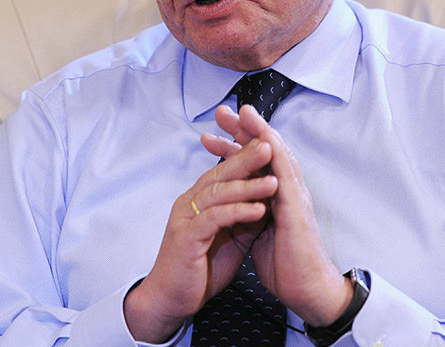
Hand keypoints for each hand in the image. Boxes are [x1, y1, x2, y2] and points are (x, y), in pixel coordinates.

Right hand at [123, 130, 277, 342]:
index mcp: (200, 199)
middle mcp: (190, 202)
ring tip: (273, 182)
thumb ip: (246, 216)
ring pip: (218, 192)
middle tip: (270, 146)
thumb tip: (270, 199)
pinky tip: (258, 209)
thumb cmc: (199, 269)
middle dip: (246, 158)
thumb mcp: (232, 238)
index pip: (225, 170)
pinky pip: (214, 218)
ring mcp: (186, 218)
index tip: (270, 143)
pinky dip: (238, 211)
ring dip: (248, 186)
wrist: (171, 300)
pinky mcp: (186, 237)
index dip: (245, 156)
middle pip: (220, 173)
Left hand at [203, 104, 353, 327]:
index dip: (233, 146)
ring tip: (242, 111)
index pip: (253, 163)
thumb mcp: (258, 233)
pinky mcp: (296, 206)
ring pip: (276, 153)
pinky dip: (275, 152)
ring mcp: (294, 195)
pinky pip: (285, 172)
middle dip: (243, 129)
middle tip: (221, 111)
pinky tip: (264, 137)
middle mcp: (286, 189)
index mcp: (274, 195)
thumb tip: (236, 206)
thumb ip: (250, 213)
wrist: (307, 291)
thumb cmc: (285, 265)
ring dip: (259, 130)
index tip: (211, 135)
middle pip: (263, 151)